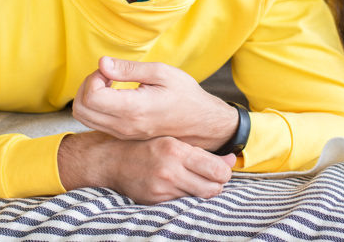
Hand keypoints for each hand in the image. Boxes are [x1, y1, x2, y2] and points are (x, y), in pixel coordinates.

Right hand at [58, 131, 235, 203]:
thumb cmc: (146, 146)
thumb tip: (232, 160)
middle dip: (217, 184)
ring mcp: (162, 188)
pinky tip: (178, 185)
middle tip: (212, 177)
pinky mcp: (155, 201)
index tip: (222, 169)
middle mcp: (170, 170)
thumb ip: (203, 152)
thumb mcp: (174, 141)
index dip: (224, 172)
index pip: (216, 170)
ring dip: (201, 190)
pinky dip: (185, 196)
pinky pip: (181, 202)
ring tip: (195, 180)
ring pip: (199, 197)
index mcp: (176, 150)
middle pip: (212, 188)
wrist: (112, 160)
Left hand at [72, 57, 237, 151]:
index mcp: (133, 109)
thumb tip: (101, 63)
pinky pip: (96, 122)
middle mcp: (124, 126)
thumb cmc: (185, 95)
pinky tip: (116, 95)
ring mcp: (123, 134)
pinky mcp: (124, 136)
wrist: (202, 124)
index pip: (91, 97)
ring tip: (111, 84)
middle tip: (107, 75)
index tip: (111, 71)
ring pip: (84, 118)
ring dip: (90, 96)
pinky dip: (97, 106)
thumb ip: (129, 69)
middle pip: (80, 109)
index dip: (93, 78)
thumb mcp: (162, 73)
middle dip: (87, 86)